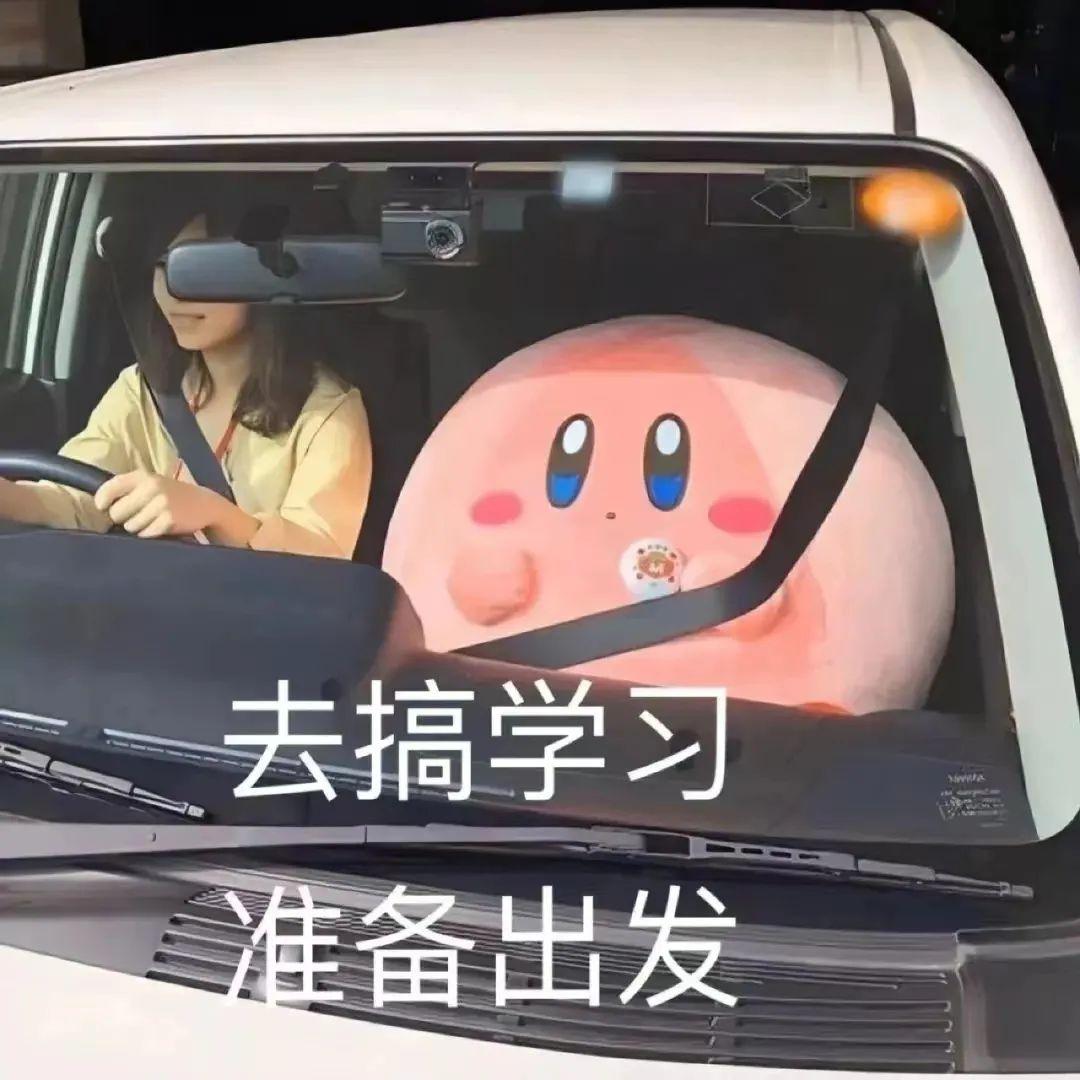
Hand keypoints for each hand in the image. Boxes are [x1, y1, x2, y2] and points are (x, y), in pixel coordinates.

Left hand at [94, 469, 231, 538]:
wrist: (205, 504)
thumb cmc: (171, 495)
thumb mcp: (152, 483)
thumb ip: (127, 488)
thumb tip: (100, 506)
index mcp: (143, 476)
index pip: (108, 489)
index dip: (102, 502)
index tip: (105, 507)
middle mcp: (151, 487)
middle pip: (116, 513)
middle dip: (123, 518)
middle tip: (137, 514)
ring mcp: (161, 504)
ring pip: (130, 526)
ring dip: (138, 527)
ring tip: (152, 520)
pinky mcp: (169, 520)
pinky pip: (145, 534)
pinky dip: (150, 534)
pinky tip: (160, 527)